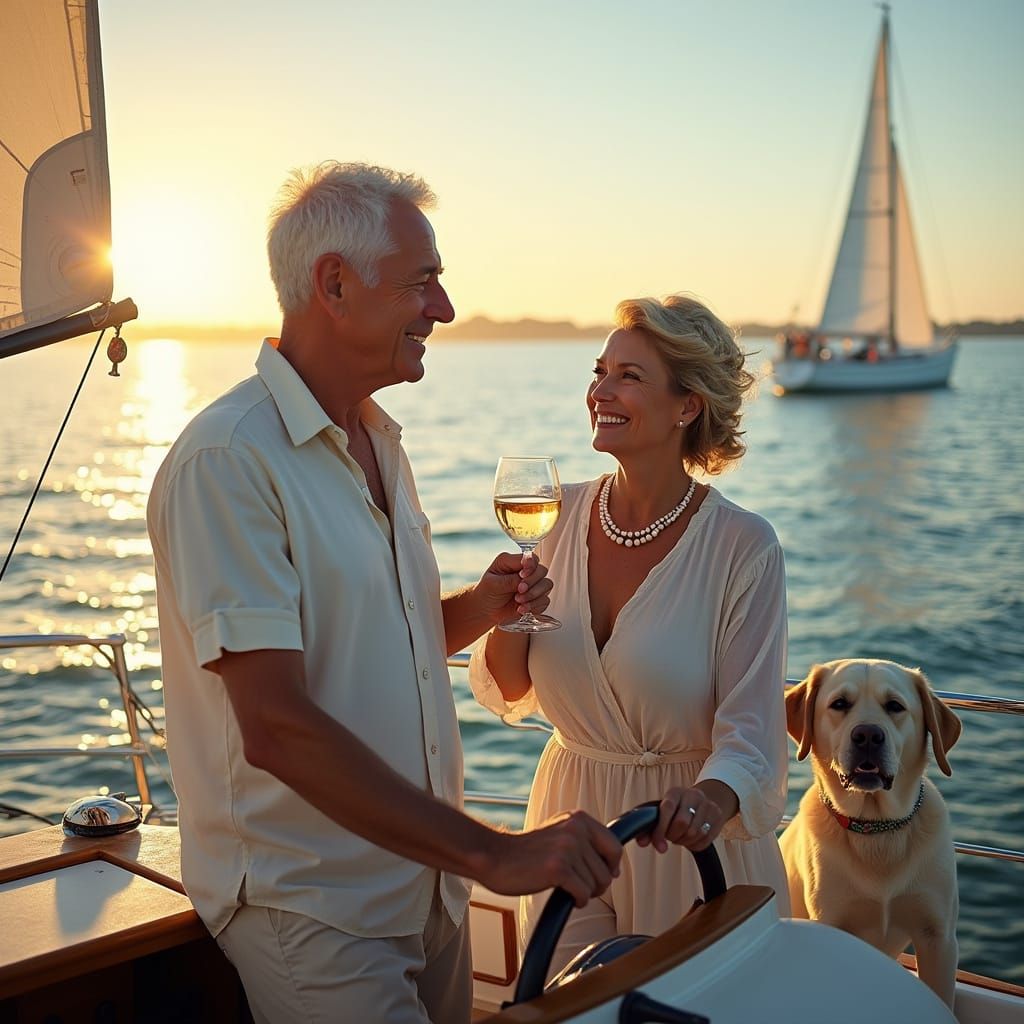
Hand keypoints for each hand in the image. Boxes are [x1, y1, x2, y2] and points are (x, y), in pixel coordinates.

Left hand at [477, 551, 552, 625]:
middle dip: (532, 582)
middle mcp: (524, 571)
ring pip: (547, 584)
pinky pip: (545, 600)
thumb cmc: (486, 593)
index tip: (522, 576)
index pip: (531, 558)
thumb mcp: (493, 584)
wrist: (486, 611)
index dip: (530, 566)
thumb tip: (523, 579)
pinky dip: (535, 606)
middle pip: (541, 570)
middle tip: (519, 591)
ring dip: (534, 595)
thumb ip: (509, 580)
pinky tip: (522, 609)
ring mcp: (532, 584)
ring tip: (519, 602)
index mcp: (512, 562)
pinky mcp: (536, 598)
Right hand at [479, 811, 622, 907]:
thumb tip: (615, 867)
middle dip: (598, 884)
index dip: (612, 866)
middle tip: (580, 886)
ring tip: (568, 888)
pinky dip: (578, 900)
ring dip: (585, 893)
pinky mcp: (558, 869)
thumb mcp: (560, 831)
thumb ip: (586, 840)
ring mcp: (567, 848)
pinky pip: (584, 894)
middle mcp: (575, 829)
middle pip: (607, 870)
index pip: (615, 846)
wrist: (496, 857)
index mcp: (579, 818)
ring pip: (596, 884)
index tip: (602, 874)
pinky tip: (566, 897)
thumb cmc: (529, 850)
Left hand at [637, 786, 726, 852]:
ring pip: (694, 833)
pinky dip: (696, 845)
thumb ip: (649, 828)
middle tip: (671, 837)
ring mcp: (708, 805)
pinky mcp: (718, 816)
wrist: (702, 800)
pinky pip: (705, 839)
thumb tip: (642, 843)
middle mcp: (693, 795)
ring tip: (681, 836)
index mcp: (675, 792)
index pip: (667, 808)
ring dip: (685, 841)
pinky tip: (691, 839)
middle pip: (682, 823)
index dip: (661, 829)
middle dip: (674, 836)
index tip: (658, 844)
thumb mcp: (662, 812)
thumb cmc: (677, 809)